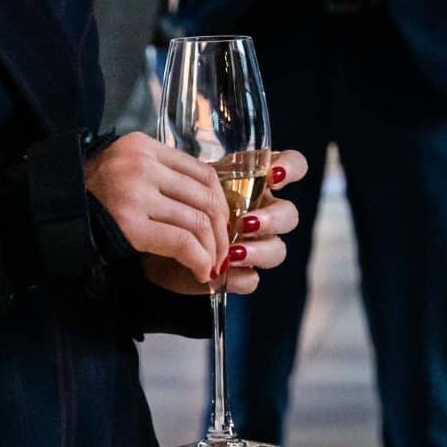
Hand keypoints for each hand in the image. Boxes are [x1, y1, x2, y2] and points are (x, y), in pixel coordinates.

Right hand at [86, 133, 230, 286]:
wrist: (55, 213)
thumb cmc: (94, 195)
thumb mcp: (128, 169)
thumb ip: (163, 174)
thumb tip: (210, 200)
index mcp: (144, 146)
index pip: (202, 171)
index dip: (221, 201)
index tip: (224, 224)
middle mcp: (142, 164)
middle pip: (204, 196)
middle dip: (222, 229)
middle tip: (225, 251)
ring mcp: (135, 192)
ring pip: (197, 220)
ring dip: (213, 249)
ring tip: (213, 265)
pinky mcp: (130, 224)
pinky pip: (180, 241)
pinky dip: (198, 259)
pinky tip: (201, 271)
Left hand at [138, 148, 310, 297]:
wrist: (154, 239)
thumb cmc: (174, 199)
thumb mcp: (188, 177)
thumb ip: (203, 171)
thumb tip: (206, 171)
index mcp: (255, 182)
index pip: (292, 167)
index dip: (291, 168)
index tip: (273, 175)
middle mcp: (261, 212)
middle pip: (289, 214)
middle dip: (274, 219)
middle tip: (247, 223)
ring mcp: (253, 245)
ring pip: (277, 249)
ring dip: (259, 250)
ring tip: (233, 253)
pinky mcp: (239, 275)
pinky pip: (252, 279)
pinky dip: (240, 276)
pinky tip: (222, 274)